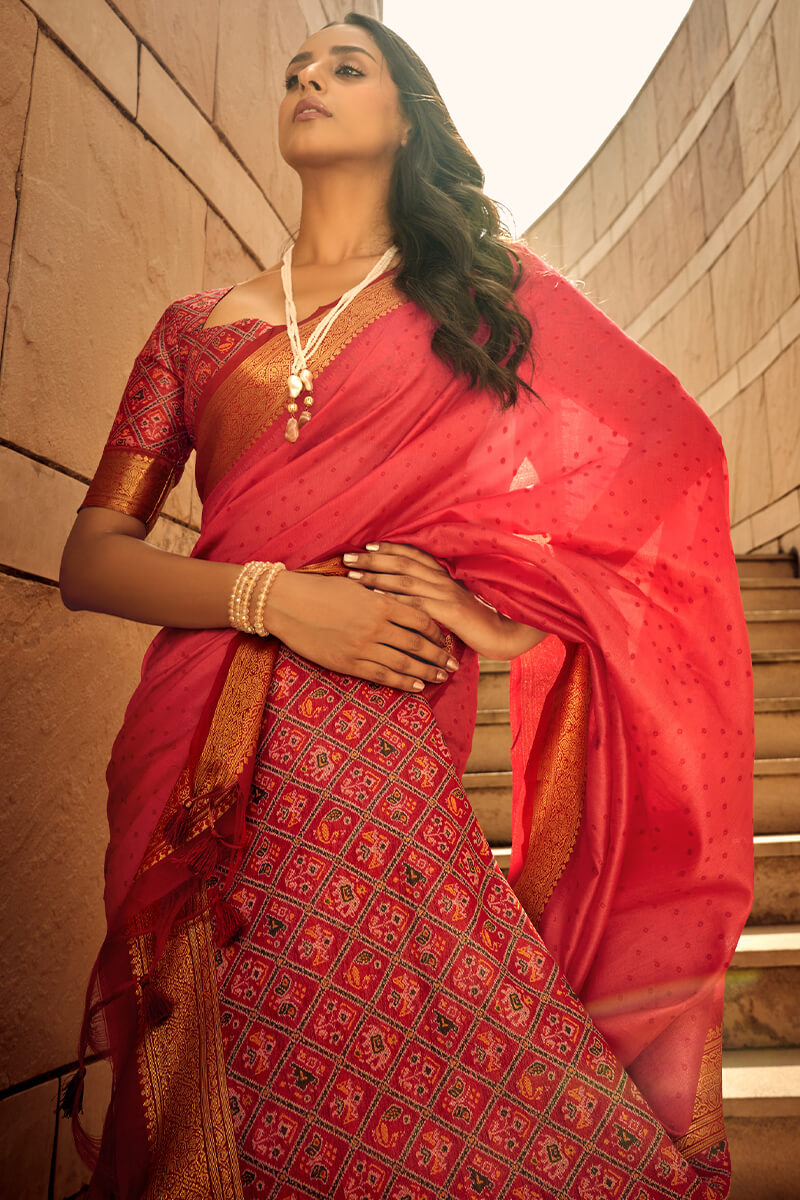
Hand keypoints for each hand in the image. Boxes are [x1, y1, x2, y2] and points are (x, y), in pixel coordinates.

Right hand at [261, 569, 458, 691]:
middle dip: (438, 656)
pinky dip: (403, 682)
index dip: (435, 631)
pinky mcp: (348, 663)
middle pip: (417, 644)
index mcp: (380, 602)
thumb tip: (400, 601)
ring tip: (441, 677)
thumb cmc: (318, 589)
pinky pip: (382, 676)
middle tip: (453, 663)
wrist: (286, 603)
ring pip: (404, 663)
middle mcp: (376, 626)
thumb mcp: (355, 586)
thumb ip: (380, 595)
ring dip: (426, 672)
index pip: (419, 618)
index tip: (444, 638)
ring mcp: (362, 646)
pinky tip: (416, 686)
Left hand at [343, 543, 544, 660]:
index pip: (412, 555)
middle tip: (347, 558)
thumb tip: (409, 594)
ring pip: (404, 580)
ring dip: (376, 577)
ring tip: (353, 576)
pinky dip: (392, 600)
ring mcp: (446, 594)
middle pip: (402, 563)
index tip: (366, 547)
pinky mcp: (448, 612)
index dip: (388, 549)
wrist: (504, 633)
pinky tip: (374, 600)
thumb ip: (434, 594)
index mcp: (444, 574)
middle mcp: (443, 579)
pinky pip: (414, 603)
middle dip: (373, 559)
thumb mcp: (453, 602)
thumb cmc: (477, 621)